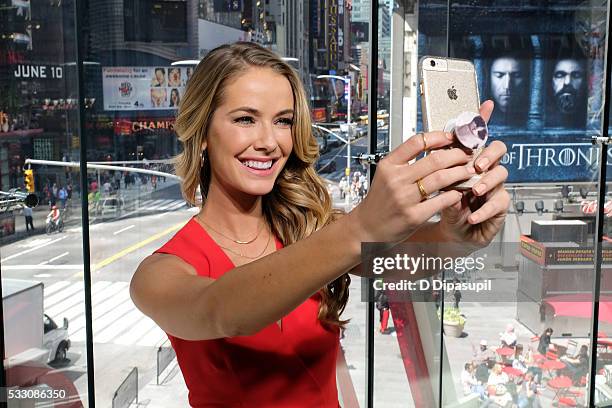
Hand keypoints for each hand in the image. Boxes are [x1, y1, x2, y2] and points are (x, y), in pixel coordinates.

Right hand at [349, 130, 477, 243]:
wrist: (367, 228)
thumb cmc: (380, 201)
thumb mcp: (386, 175)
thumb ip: (405, 161)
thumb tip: (433, 146)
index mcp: (388, 165)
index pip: (417, 142)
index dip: (439, 137)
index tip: (451, 138)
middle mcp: (395, 180)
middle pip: (434, 159)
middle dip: (456, 155)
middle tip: (465, 156)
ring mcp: (404, 198)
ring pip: (441, 178)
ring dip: (459, 173)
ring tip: (467, 172)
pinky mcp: (414, 216)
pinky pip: (442, 200)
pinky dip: (455, 194)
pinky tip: (458, 193)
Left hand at [437, 100, 509, 249]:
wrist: (452, 232)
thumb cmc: (446, 208)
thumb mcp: (437, 191)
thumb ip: (439, 177)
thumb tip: (438, 165)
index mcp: (469, 162)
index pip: (478, 138)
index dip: (484, 121)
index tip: (486, 105)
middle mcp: (485, 170)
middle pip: (498, 149)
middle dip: (489, 154)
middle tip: (477, 164)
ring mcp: (494, 186)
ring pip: (502, 173)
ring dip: (487, 181)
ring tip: (474, 190)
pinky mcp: (499, 205)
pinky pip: (499, 202)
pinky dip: (484, 210)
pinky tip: (472, 215)